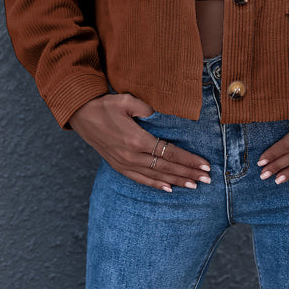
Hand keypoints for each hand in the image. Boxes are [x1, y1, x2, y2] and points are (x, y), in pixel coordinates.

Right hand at [69, 93, 210, 192]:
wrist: (81, 115)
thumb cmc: (105, 104)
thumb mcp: (126, 100)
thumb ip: (146, 107)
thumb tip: (162, 114)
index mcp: (137, 139)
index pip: (169, 152)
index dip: (188, 159)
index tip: (204, 164)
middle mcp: (132, 155)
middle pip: (166, 167)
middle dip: (188, 173)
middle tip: (208, 179)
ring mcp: (124, 163)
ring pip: (155, 176)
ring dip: (176, 181)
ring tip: (194, 185)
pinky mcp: (118, 166)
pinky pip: (140, 179)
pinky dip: (155, 185)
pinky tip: (168, 189)